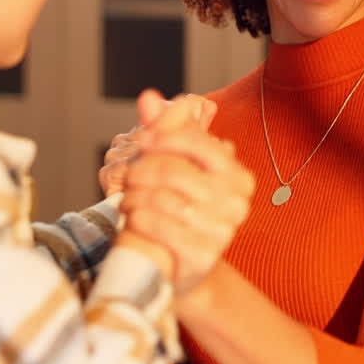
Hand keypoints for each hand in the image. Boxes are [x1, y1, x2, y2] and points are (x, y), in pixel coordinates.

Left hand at [121, 90, 252, 293]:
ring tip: (127, 199)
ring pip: (162, 198)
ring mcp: (223, 231)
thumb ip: (162, 128)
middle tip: (127, 177)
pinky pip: (159, 226)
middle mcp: (237, 201)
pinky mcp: (203, 256)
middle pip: (172, 170)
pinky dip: (138, 218)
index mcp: (236, 174)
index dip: (160, 137)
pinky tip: (133, 217)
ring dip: (134, 196)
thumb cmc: (178, 207)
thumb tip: (148, 98)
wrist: (182, 264)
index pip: (193, 140)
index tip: (140, 142)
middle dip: (140, 171)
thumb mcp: (174, 164)